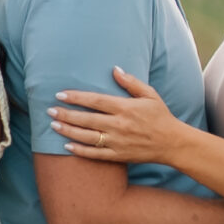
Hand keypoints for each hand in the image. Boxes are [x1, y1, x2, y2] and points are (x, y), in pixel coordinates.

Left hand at [50, 67, 188, 166]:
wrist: (173, 144)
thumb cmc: (161, 117)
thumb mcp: (150, 95)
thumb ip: (130, 82)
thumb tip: (114, 69)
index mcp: (125, 108)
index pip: (95, 100)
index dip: (76, 97)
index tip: (60, 94)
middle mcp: (119, 125)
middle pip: (86, 119)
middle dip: (66, 114)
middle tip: (49, 111)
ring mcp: (118, 142)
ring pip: (87, 136)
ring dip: (68, 130)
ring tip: (53, 125)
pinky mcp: (118, 155)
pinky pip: (95, 154)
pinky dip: (80, 150)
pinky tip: (67, 145)